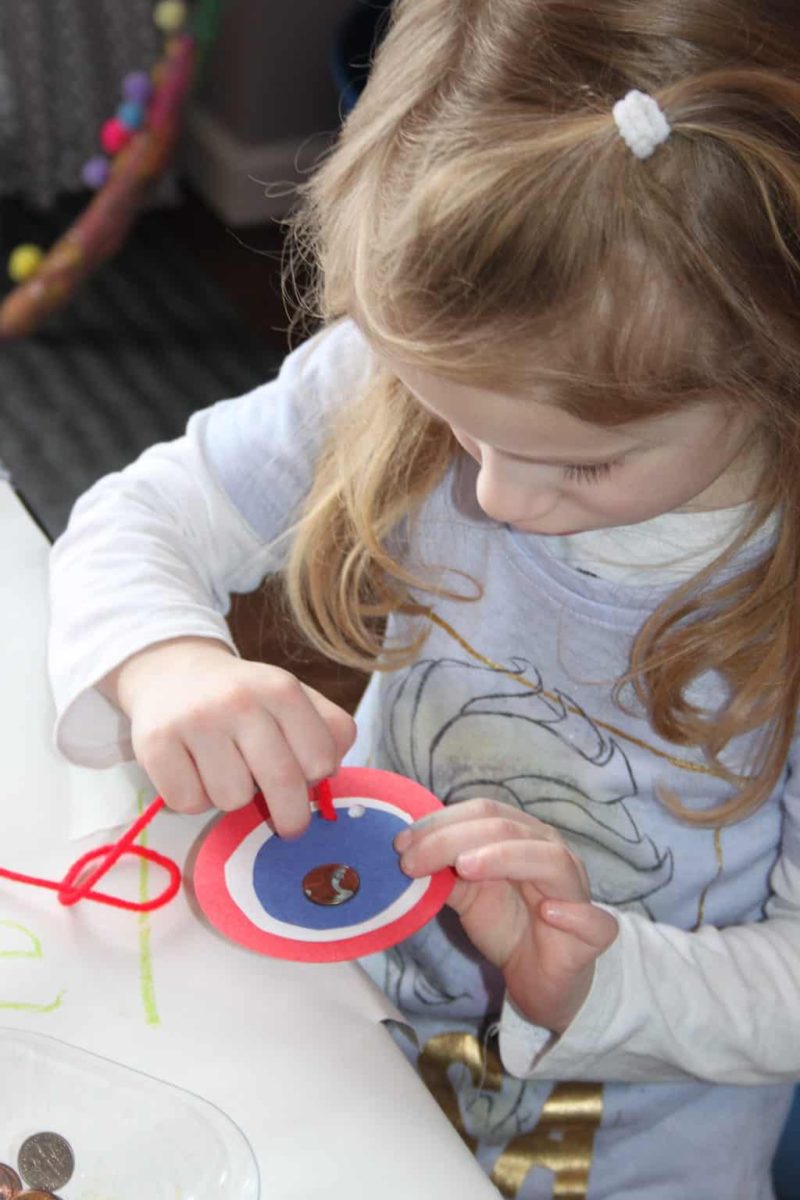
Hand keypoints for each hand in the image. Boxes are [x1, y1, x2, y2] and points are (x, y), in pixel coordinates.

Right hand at [100, 637, 355, 835]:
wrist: (173, 673)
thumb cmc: (245, 698)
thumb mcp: (293, 698)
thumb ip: (329, 729)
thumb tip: (330, 772)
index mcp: (281, 688)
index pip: (320, 758)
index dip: (317, 778)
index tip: (307, 782)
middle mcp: (238, 700)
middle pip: (282, 783)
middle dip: (291, 816)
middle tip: (288, 826)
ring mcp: (195, 720)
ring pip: (232, 799)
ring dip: (232, 798)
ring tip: (225, 771)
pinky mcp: (155, 743)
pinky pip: (189, 803)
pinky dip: (194, 798)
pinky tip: (194, 772)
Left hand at [394, 798, 617, 1032]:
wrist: (541, 978)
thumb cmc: (508, 926)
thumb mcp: (467, 896)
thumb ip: (446, 873)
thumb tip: (408, 852)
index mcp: (522, 836)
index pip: (484, 812)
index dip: (441, 823)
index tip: (400, 844)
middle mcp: (552, 853)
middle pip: (507, 829)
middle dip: (454, 840)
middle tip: (412, 862)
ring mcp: (576, 891)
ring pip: (549, 861)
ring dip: (506, 858)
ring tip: (465, 869)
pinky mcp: (593, 934)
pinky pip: (593, 920)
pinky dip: (572, 913)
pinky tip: (549, 913)